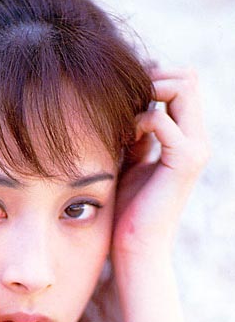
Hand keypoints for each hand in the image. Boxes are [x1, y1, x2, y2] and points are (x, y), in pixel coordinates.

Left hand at [112, 68, 209, 260]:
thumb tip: (130, 107)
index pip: (184, 83)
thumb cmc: (127, 207)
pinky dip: (137, 121)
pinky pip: (161, 120)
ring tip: (125, 121)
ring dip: (147, 93)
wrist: (134, 245)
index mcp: (186, 138)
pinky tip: (123, 140)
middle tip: (124, 101)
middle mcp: (197, 139)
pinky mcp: (183, 161)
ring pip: (183, 86)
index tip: (124, 95)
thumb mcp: (131, 161)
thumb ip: (136, 134)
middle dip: (152, 78)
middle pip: (188, 77)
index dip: (154, 78)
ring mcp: (195, 148)